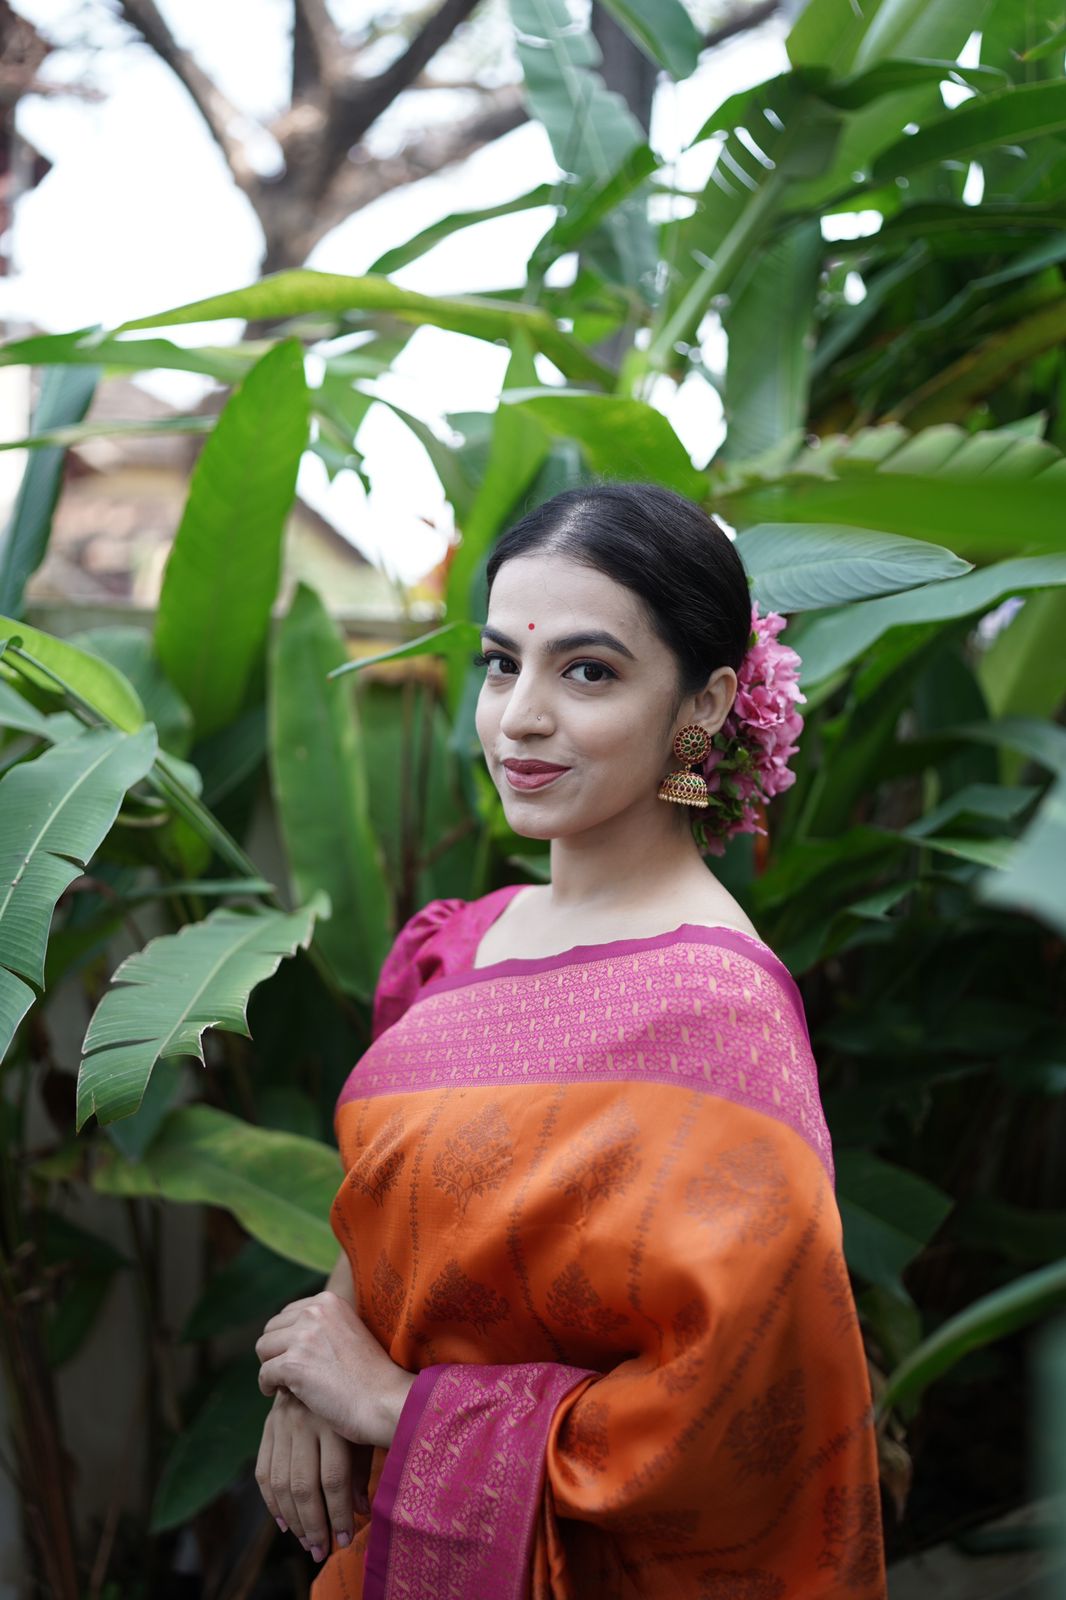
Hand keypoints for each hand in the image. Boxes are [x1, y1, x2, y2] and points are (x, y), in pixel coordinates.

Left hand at [255, 1290, 415, 1448]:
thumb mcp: (350, 1332)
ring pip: (263, 1348)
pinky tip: (283, 1395)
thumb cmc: (371, 1375)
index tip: (301, 1358)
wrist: (385, 1401)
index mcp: (329, 1301)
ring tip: (288, 1384)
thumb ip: (324, 1325)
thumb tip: (290, 1331)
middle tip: (292, 1374)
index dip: (289, 1339)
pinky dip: (268, 1387)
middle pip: (271, 1328)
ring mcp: (303, 1336)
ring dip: (272, 1368)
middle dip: (277, 1352)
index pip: (288, 1313)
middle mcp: (315, 1311)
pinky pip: (264, 1374)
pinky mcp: (293, 1363)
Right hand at [255, 1390, 373, 1561]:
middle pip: (305, 1485)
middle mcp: (306, 1420)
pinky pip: (263, 1470)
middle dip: (313, 1524)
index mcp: (334, 1421)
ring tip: (306, 1542)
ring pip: (281, 1482)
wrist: (332, 1359)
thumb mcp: (363, 1434)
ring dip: (293, 1519)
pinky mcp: (270, 1424)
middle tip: (321, 1550)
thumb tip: (360, 1512)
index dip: (338, 1513)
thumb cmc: (361, 1406)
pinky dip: (271, 1501)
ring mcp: (283, 1421)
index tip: (344, 1539)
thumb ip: (360, 1472)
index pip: (333, 1479)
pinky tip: (284, 1522)